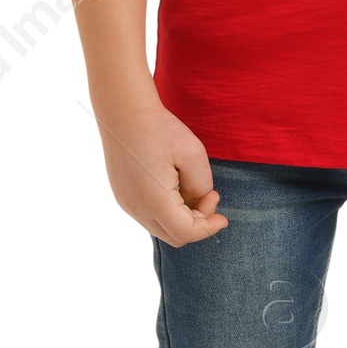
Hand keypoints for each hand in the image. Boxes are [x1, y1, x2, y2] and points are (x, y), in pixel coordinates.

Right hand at [91, 90, 228, 247]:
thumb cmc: (160, 128)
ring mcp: (126, 203)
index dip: (209, 229)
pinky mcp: (123, 196)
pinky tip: (176, 187)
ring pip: (162, 228)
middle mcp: (136, 207)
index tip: (223, 216)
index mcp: (154, 199)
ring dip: (183, 218)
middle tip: (210, 195)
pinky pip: (150, 216)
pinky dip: (168, 212)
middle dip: (198, 223)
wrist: (124, 111)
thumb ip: (201, 185)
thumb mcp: (193, 154)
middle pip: (175, 237)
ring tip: (193, 188)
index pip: (186, 233)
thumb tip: (200, 203)